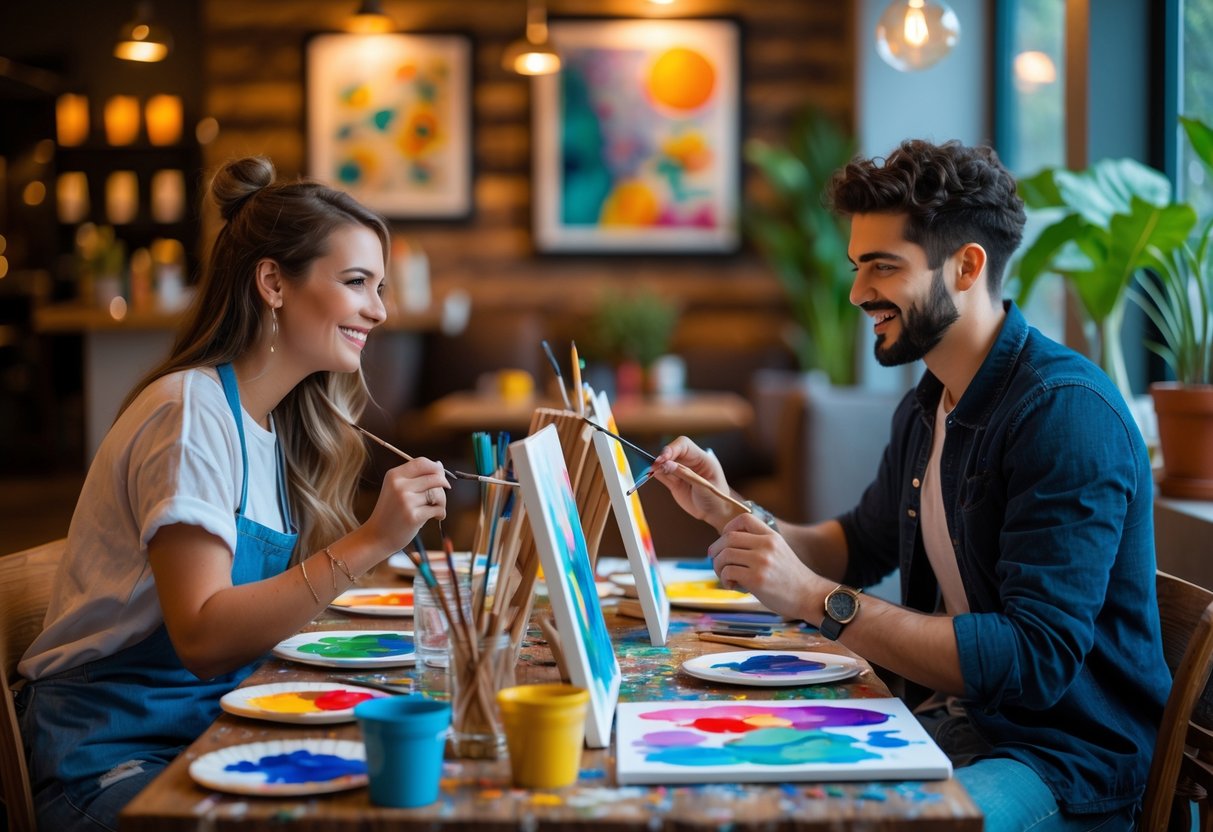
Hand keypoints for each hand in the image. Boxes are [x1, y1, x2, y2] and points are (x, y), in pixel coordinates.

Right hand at [362, 458, 447, 552]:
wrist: (377, 536)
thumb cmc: (392, 512)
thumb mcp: (397, 489)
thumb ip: (416, 477)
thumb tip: (439, 465)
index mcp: (394, 475)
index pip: (422, 462)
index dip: (436, 468)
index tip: (441, 477)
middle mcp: (399, 486)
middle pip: (434, 477)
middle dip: (443, 487)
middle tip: (440, 498)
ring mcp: (405, 501)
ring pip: (438, 493)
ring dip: (442, 502)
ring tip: (437, 508)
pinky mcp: (413, 516)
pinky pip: (438, 509)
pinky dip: (441, 513)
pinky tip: (436, 517)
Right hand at [651, 436, 733, 530]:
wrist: (715, 513)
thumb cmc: (716, 498)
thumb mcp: (703, 486)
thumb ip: (685, 474)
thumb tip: (665, 464)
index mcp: (702, 458)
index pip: (684, 445)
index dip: (672, 448)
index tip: (663, 458)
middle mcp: (690, 462)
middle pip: (672, 452)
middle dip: (662, 457)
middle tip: (655, 466)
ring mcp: (681, 471)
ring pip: (664, 463)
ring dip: (656, 466)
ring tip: (650, 472)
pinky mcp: (674, 482)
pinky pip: (661, 474)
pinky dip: (654, 474)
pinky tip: (649, 475)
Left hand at [708, 513, 825, 620]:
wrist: (809, 596)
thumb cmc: (790, 577)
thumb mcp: (779, 551)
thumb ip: (758, 545)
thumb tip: (726, 546)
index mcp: (771, 536)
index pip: (744, 519)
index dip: (728, 528)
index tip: (725, 542)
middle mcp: (766, 545)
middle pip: (727, 538)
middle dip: (716, 550)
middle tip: (716, 562)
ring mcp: (761, 561)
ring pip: (724, 555)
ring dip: (718, 567)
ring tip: (725, 577)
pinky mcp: (757, 579)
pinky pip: (728, 572)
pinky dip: (724, 579)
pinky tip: (732, 585)